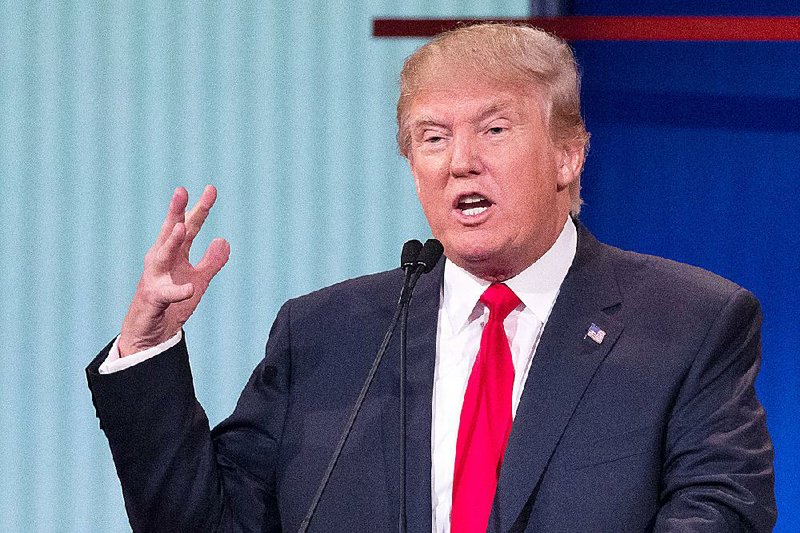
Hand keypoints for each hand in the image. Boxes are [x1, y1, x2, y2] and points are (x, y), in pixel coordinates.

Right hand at [118, 186, 229, 356]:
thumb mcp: (198, 280)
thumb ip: (211, 261)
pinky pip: (167, 294)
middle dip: (176, 212)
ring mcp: (155, 279)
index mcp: (174, 254)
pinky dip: (178, 291)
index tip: (211, 189)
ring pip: (162, 256)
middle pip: (171, 232)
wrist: (151, 335)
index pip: (189, 227)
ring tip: (180, 227)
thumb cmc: (172, 304)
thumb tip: (224, 240)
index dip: (200, 209)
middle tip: (181, 191)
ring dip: (171, 242)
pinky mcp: (153, 300)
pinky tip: (190, 289)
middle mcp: (161, 261)